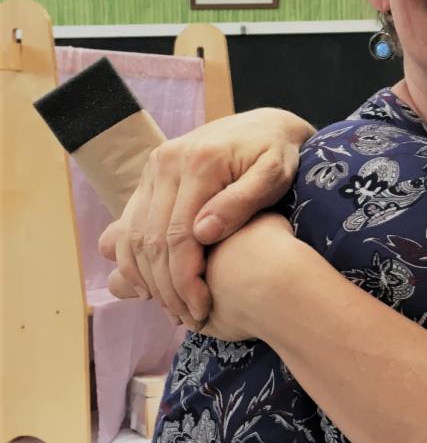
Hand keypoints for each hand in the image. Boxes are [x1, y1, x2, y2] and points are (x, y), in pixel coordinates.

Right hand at [99, 108, 312, 324]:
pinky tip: (152, 286)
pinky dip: (135, 259)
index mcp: (198, 163)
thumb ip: (242, 202)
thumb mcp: (275, 175)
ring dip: (146, 278)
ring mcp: (154, 168)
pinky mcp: (150, 177)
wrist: (266, 125)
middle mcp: (167, 162)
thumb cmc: (280, 154)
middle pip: (151, 239)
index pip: (178, 235)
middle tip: (187, 317)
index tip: (201, 307)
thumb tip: (203, 232)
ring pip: (133, 234)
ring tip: (172, 308)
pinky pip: (130, 223)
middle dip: (166, 286)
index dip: (185, 279)